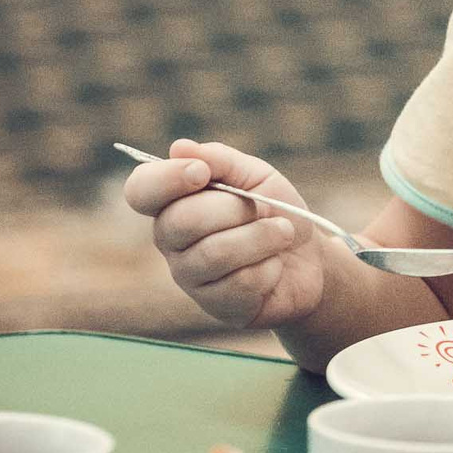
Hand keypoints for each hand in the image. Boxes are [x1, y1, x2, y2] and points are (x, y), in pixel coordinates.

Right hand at [122, 138, 326, 327]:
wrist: (311, 258)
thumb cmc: (276, 212)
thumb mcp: (256, 176)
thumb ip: (222, 161)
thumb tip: (179, 148)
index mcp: (174, 203)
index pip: (141, 191)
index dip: (166, 179)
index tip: (202, 173)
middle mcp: (172, 241)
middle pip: (180, 221)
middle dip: (234, 209)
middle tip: (261, 209)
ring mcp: (190, 276)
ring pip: (214, 254)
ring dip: (261, 237)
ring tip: (283, 233)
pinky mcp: (216, 305)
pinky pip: (240, 282)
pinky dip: (270, 268)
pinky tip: (274, 267)